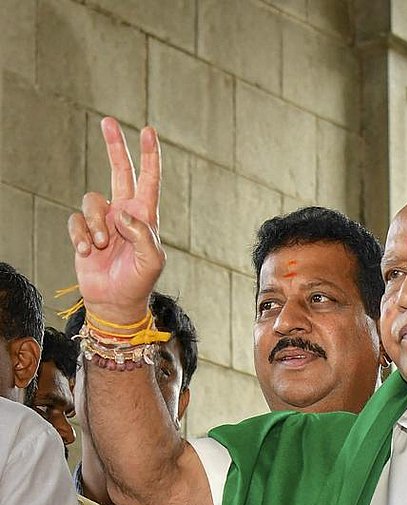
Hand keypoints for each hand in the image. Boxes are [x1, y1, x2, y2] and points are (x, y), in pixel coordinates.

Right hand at [67, 117, 164, 323]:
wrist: (115, 302)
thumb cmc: (138, 283)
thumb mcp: (152, 261)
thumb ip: (143, 235)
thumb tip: (123, 214)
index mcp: (145, 216)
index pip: (149, 180)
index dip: (150, 156)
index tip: (148, 131)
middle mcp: (124, 213)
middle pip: (119, 171)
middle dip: (115, 147)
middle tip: (108, 122)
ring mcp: (103, 221)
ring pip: (92, 201)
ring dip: (95, 224)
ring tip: (102, 246)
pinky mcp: (84, 232)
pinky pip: (76, 222)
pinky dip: (80, 237)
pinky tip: (88, 253)